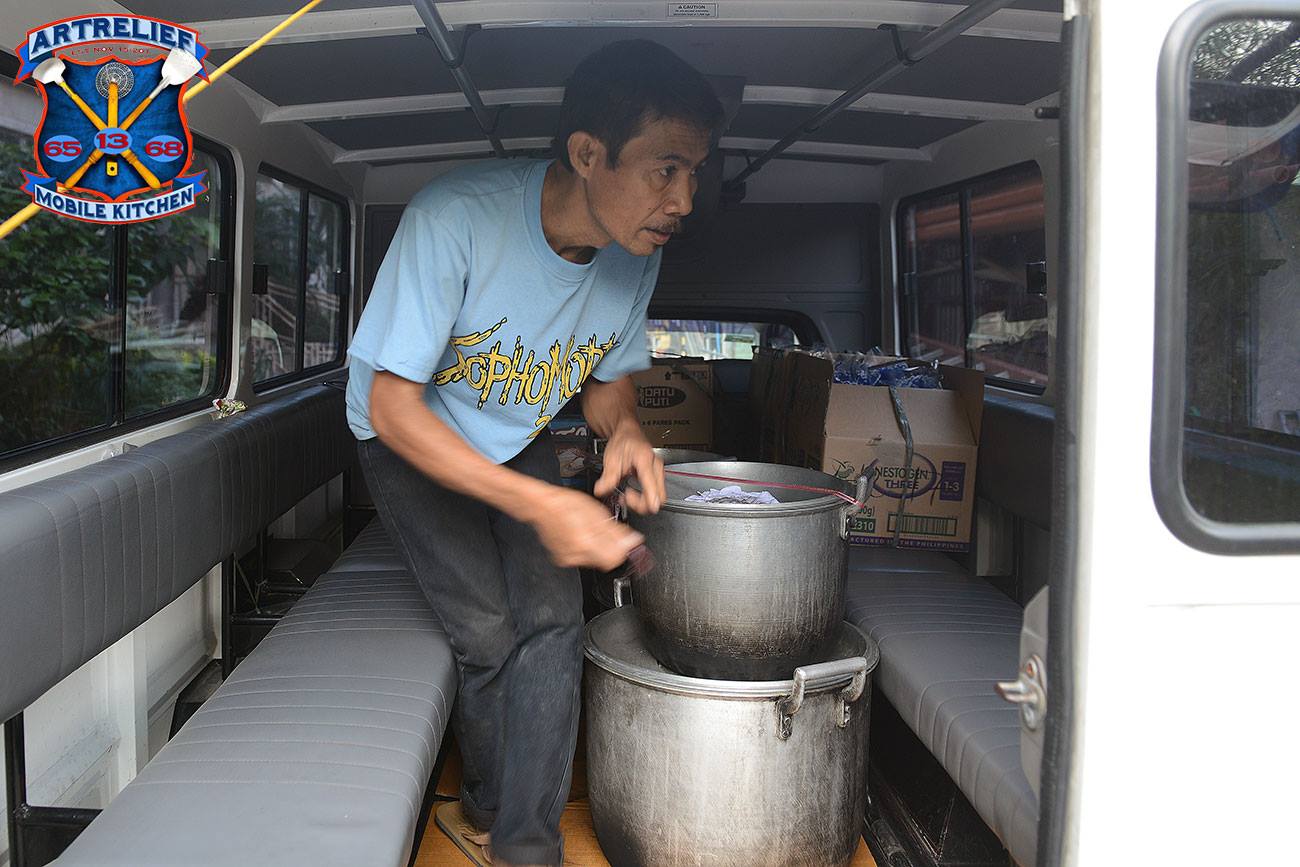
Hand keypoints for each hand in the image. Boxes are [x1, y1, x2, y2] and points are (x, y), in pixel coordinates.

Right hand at [526, 485, 645, 570]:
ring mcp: (568, 559)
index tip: (624, 543)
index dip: (622, 551)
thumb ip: (617, 532)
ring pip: (593, 560)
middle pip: (604, 561)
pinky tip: (580, 535)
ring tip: (590, 531)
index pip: (614, 560)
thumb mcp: (598, 513)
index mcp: (586, 543)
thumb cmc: (566, 505)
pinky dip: (585, 549)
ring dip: (597, 548)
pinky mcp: (562, 559)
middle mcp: (576, 555)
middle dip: (610, 548)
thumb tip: (634, 542)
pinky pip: (580, 558)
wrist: (541, 507)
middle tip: (605, 533)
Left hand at [593, 425, 664, 514]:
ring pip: (659, 496)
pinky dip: (644, 497)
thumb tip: (601, 491)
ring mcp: (658, 471)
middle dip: (642, 504)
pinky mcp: (656, 476)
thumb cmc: (623, 441)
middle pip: (659, 497)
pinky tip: (632, 491)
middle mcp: (656, 467)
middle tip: (626, 498)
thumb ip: (608, 477)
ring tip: (627, 494)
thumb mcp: (611, 459)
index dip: (646, 502)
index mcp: (646, 461)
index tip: (635, 503)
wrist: (627, 433)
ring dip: (643, 501)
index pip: (653, 488)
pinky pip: (655, 492)